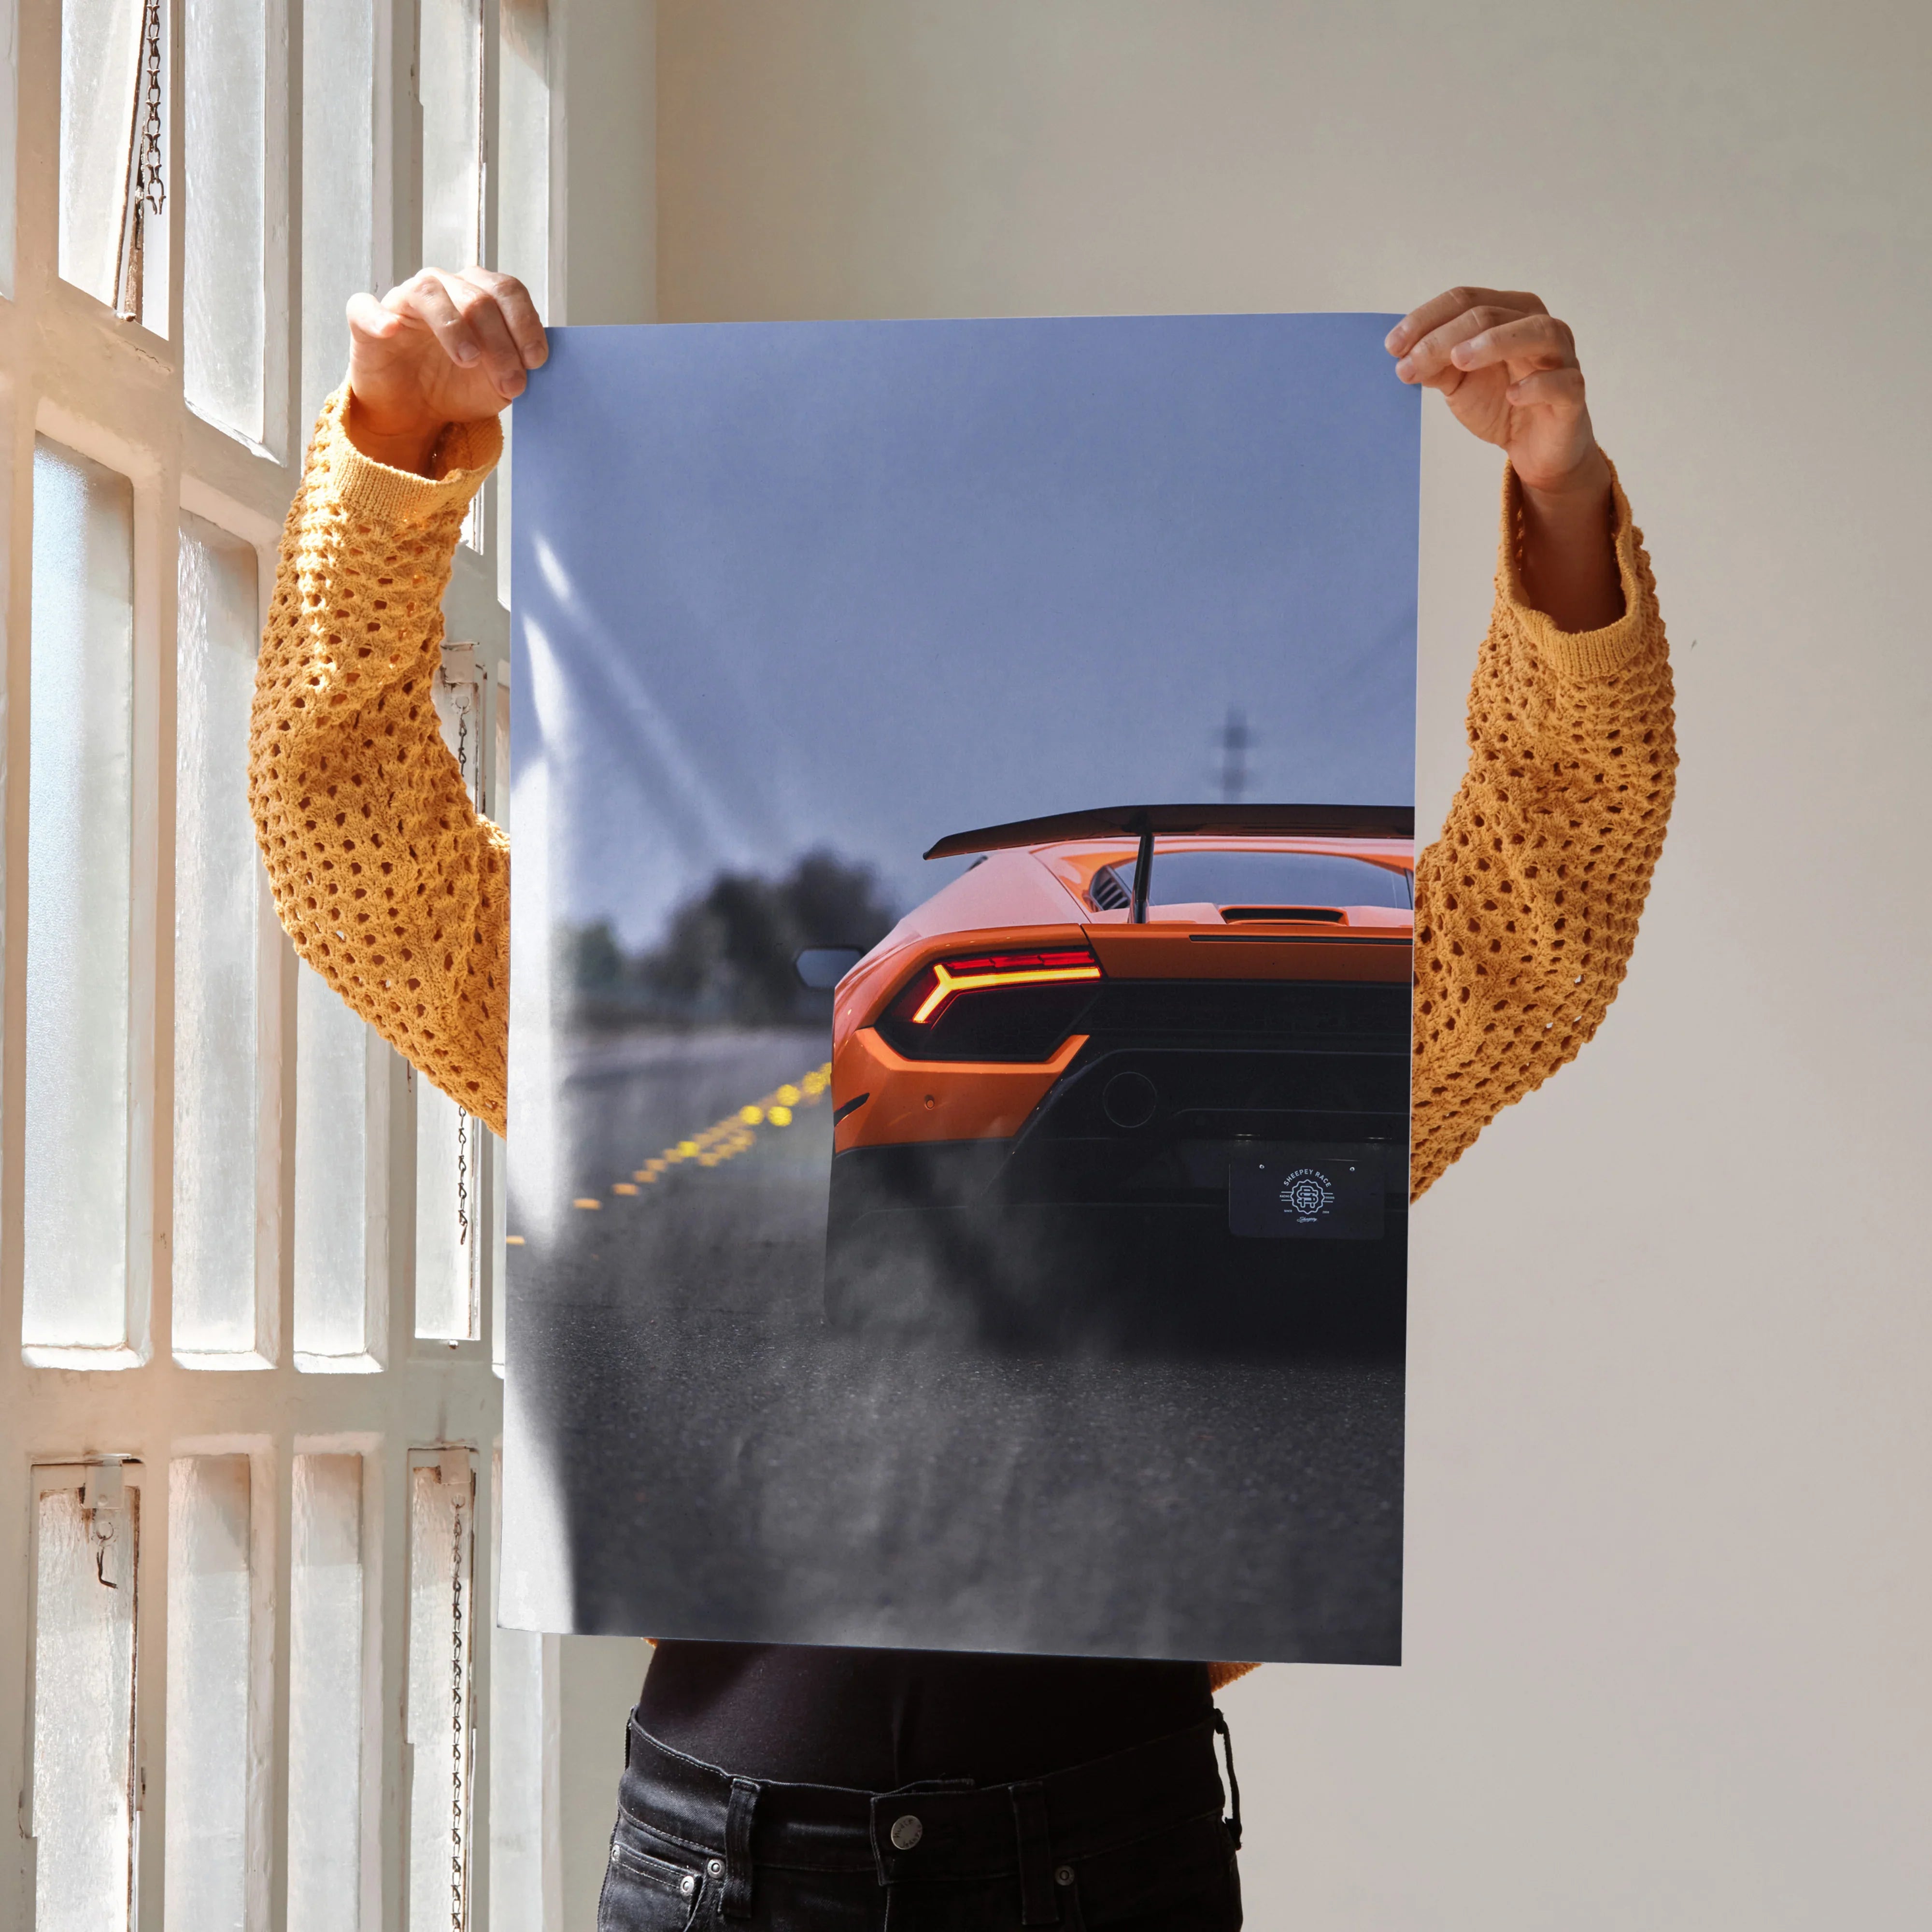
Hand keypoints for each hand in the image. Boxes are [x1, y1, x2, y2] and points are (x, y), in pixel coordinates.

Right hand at [344, 267, 547, 473]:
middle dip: (500, 343)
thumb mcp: (497, 384)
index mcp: (479, 294)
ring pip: (430, 293)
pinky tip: (392, 330)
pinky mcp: (366, 320)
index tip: (536, 361)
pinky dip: (379, 316)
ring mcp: (404, 300)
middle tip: (511, 383)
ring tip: (469, 360)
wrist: (415, 412)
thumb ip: (517, 368)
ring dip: (454, 328)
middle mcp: (443, 288)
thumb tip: (532, 363)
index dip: (525, 323)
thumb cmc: (457, 387)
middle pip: (477, 297)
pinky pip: (366, 307)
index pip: (507, 291)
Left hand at [1389, 287, 1621, 628]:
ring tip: (1459, 360)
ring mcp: (1561, 357)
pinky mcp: (1573, 393)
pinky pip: (1561, 382)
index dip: (1426, 319)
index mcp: (1508, 313)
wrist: (1534, 448)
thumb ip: (1436, 365)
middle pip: (1490, 314)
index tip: (1392, 346)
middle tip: (1410, 363)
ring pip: (1536, 332)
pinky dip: (1537, 385)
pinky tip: (1512, 394)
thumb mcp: (1458, 383)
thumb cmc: (1500, 403)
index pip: (1465, 300)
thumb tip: (1404, 356)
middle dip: (1444, 337)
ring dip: (1494, 342)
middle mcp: (1538, 326)